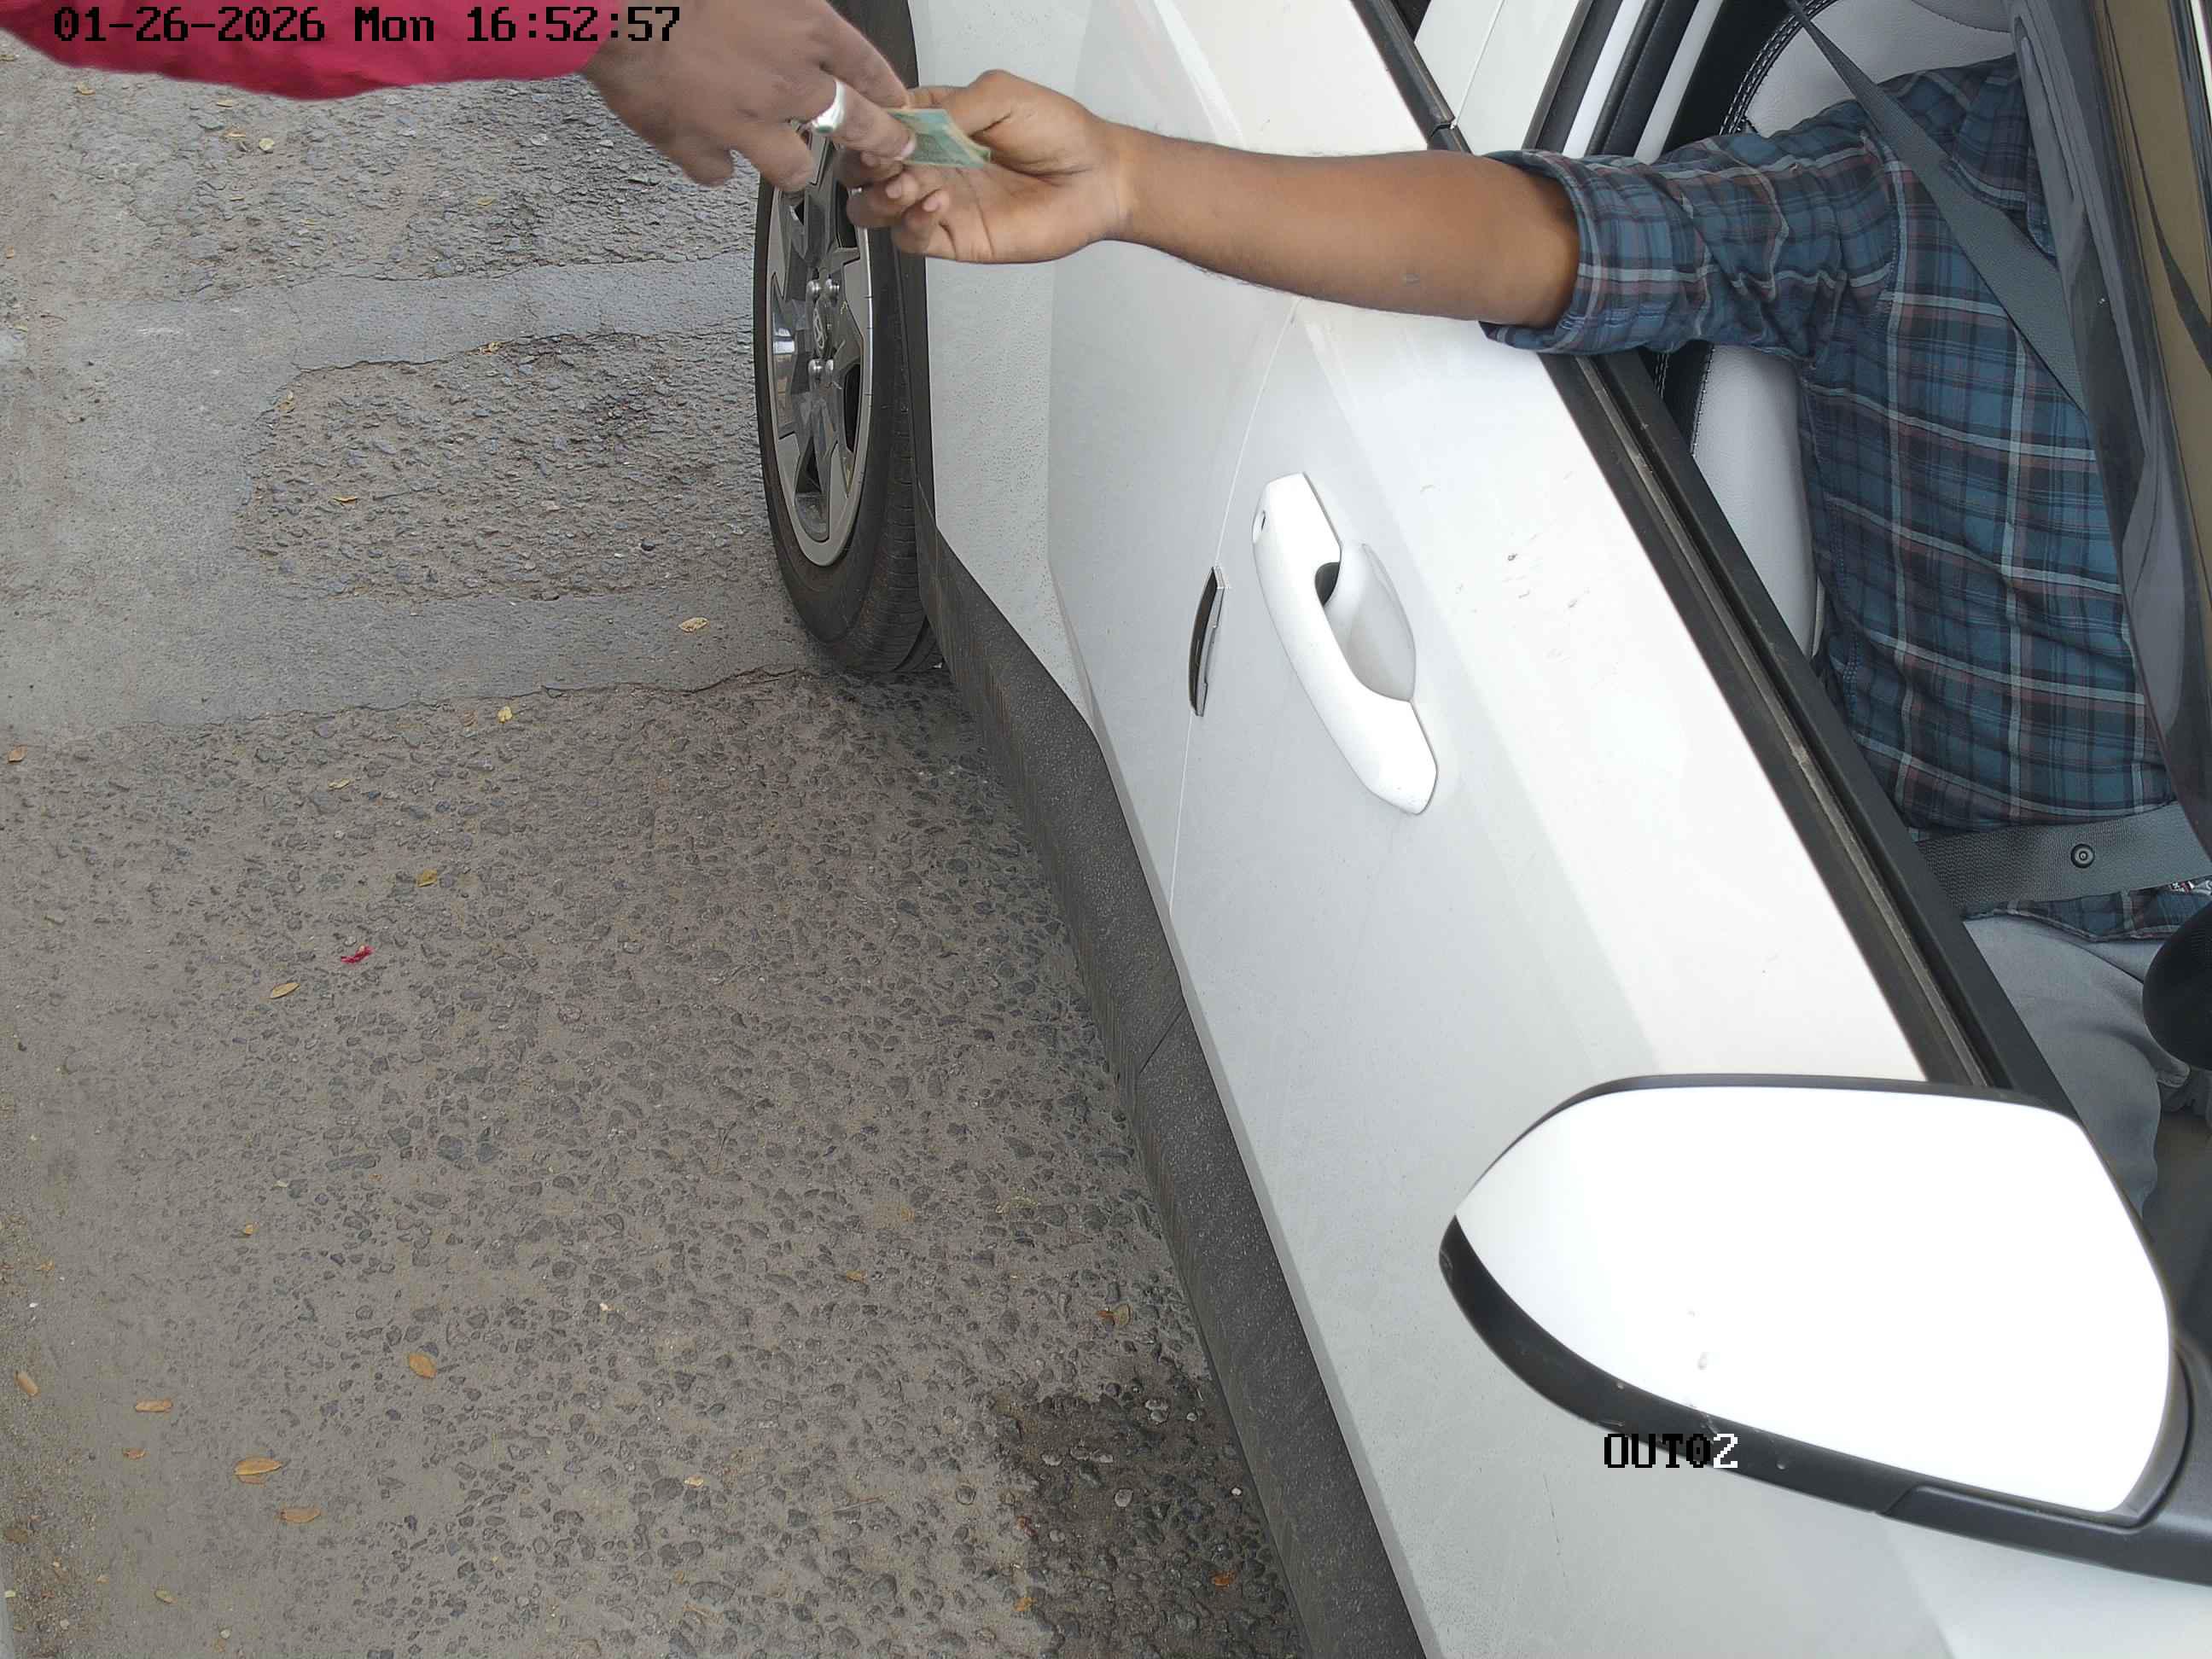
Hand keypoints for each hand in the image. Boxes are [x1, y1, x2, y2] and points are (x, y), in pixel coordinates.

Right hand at [580, 0, 915, 190]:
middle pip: (856, 126)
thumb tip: (789, 10)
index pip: (868, 68)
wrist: (620, 10)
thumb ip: (784, 6)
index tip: (899, 104)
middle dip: (880, 140)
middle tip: (892, 147)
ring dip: (793, 165)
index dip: (889, 90)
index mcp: (807, 30)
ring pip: (795, 169)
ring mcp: (748, 125)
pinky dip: (715, 163)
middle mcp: (788, 84)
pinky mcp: (701, 148)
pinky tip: (710, 150)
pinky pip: (720, 173)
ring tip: (786, 158)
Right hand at [842, 71, 1133, 262]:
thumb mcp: (1001, 94)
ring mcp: (938, 202)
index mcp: (934, 122)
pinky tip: (937, 204)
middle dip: (863, 165)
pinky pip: (911, 239)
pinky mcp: (955, 238)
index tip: (876, 127)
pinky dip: (913, 223)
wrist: (1097, 179)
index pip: (879, 124)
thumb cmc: (1059, 132)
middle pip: (862, 170)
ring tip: (907, 185)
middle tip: (886, 160)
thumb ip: (951, 106)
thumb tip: (910, 123)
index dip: (869, 126)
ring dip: (878, 197)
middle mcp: (929, 162)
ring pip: (873, 209)